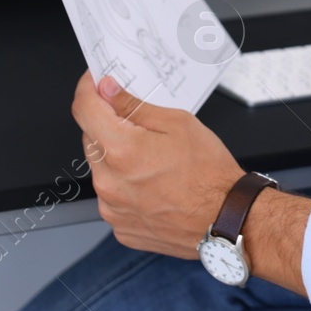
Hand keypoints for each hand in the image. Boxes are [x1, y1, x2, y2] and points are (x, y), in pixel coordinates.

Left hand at [71, 71, 244, 257]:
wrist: (226, 217)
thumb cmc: (208, 174)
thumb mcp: (177, 123)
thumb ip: (134, 105)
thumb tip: (108, 92)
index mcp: (122, 151)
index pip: (84, 110)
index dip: (87, 89)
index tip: (94, 83)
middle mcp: (109, 182)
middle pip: (91, 139)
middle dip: (108, 127)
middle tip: (141, 127)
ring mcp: (112, 209)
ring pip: (101, 170)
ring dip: (116, 159)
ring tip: (153, 162)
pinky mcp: (120, 227)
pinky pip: (112, 197)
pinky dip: (125, 186)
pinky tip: (152, 184)